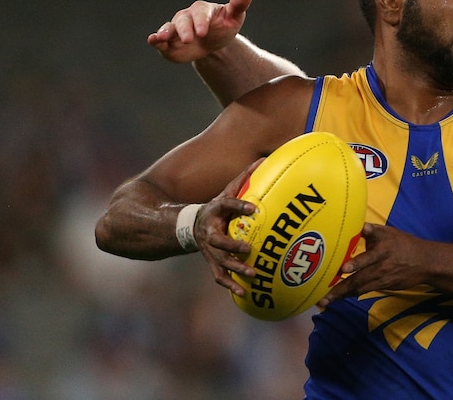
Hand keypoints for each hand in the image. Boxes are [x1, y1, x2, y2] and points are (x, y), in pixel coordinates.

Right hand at [147, 0, 253, 62]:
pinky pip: (160, 40)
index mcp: (202, 10)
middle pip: (182, 21)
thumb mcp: (234, 17)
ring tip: (161, 38)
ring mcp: (176, 29)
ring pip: (169, 28)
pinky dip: (155, 40)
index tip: (203, 32)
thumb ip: (238, 5)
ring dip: (164, 33)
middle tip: (189, 40)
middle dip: (184, 30)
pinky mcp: (169, 42)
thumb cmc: (224, 26)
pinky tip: (153, 41)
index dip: (201, 22)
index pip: (201, 13)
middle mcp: (186, 17)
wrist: (214, 43)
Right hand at [194, 158, 263, 295]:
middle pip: (219, 241)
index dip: (239, 206)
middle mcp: (210, 232)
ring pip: (220, 262)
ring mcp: (209, 250)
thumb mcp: (226, 191)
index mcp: (214, 211)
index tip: (254, 209)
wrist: (189, 226)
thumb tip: (264, 158)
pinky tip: (243, 293)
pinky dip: (230, 285)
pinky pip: (220, 276)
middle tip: (249, 249)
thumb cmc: (216, 207)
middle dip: (233, 246)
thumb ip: (244, 178)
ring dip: (236, 269)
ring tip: (252, 274)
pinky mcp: (212, 262)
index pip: (227, 205)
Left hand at [317, 223, 428, 306]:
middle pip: (359, 280)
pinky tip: (338, 298)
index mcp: (382, 251)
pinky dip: (351, 294)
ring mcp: (382, 279)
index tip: (343, 268)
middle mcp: (381, 267)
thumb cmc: (403, 244)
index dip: (356, 264)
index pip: (367, 258)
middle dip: (340, 289)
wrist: (425, 262)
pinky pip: (364, 291)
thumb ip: (371, 230)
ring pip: (359, 289)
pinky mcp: (384, 287)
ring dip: (342, 295)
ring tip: (324, 302)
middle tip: (323, 298)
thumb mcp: (389, 233)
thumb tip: (358, 224)